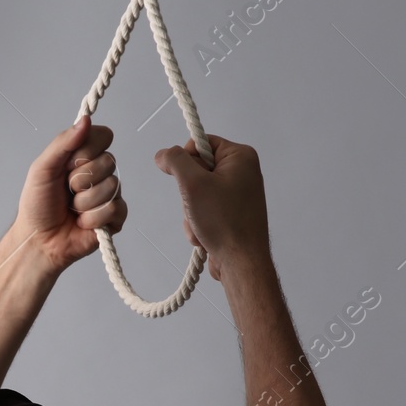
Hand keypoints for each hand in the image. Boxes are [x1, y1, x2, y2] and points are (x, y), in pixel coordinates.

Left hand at [13, 115, 127, 272]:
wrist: (38, 240)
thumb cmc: (37, 206)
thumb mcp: (42, 168)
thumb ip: (63, 143)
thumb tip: (85, 120)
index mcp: (83, 156)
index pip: (103, 136)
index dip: (86, 150)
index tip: (67, 165)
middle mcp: (99, 172)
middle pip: (109, 161)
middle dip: (80, 180)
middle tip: (66, 191)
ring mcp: (109, 194)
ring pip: (111, 187)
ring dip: (84, 202)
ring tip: (72, 209)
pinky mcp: (115, 217)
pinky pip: (115, 209)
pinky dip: (92, 218)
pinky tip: (81, 222)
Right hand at [153, 134, 268, 283]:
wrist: (240, 262)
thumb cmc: (224, 222)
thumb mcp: (193, 184)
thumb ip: (176, 161)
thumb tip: (163, 154)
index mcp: (241, 156)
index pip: (201, 142)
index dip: (186, 160)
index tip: (183, 179)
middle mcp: (242, 172)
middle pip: (196, 169)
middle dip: (188, 193)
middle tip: (196, 206)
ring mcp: (237, 194)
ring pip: (196, 193)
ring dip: (190, 211)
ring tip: (202, 224)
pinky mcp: (231, 212)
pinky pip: (204, 209)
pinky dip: (198, 221)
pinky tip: (205, 234)